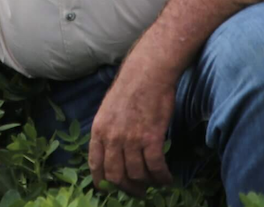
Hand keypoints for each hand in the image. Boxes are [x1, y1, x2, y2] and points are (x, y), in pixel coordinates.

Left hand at [88, 57, 175, 196]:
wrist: (148, 71)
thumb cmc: (130, 86)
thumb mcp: (108, 108)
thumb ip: (108, 130)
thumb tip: (112, 153)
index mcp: (99, 129)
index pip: (95, 165)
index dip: (102, 182)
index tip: (110, 190)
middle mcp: (112, 137)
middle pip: (116, 176)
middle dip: (127, 188)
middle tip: (138, 191)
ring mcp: (132, 138)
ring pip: (137, 175)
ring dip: (147, 183)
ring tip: (154, 182)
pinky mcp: (151, 138)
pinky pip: (156, 167)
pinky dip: (162, 177)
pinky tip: (167, 178)